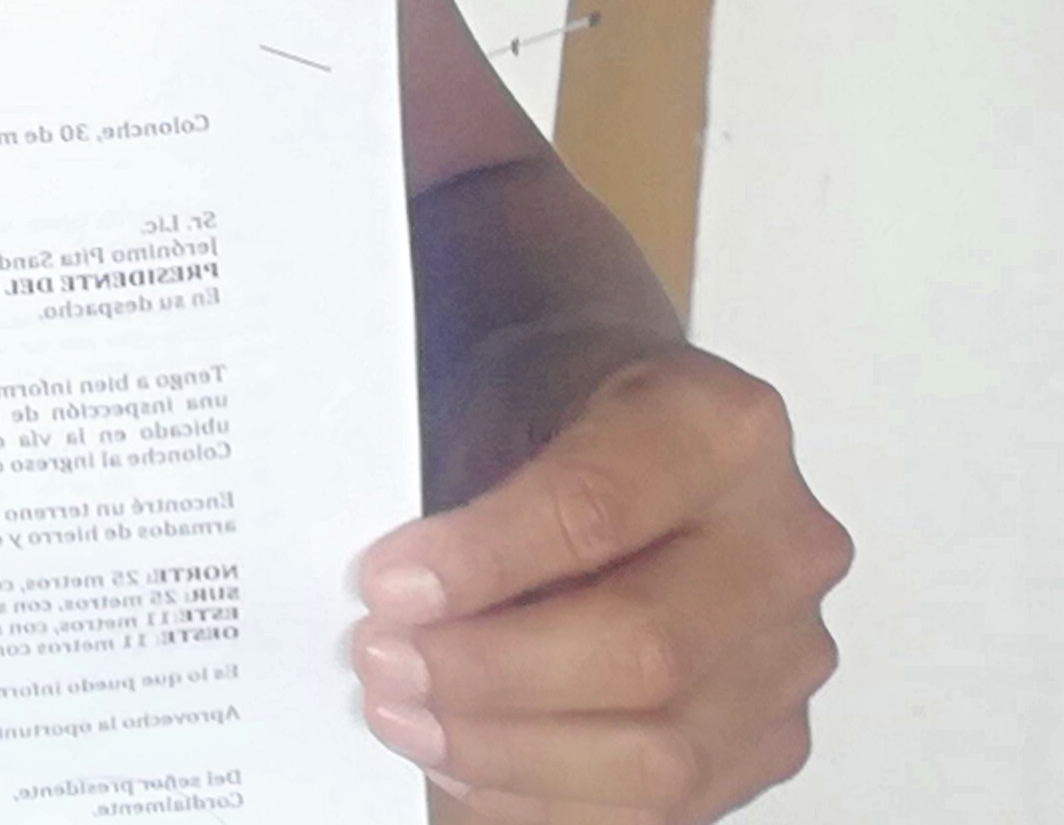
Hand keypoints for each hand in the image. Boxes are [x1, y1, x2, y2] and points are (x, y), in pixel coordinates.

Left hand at [351, 347, 848, 819]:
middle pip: (646, 649)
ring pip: (663, 751)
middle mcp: (784, 547)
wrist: (621, 422)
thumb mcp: (497, 389)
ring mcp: (789, 653)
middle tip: (383, 663)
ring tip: (407, 719)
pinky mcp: (770, 737)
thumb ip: (456, 483)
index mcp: (722, 429)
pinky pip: (666, 808)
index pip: (599, 510)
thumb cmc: (554, 402)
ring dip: (511, 751)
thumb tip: (394, 602)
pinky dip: (549, 800)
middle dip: (491, 672)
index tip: (388, 587)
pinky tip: (467, 769)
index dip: (485, 561)